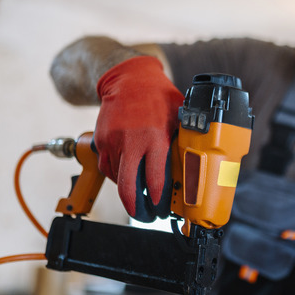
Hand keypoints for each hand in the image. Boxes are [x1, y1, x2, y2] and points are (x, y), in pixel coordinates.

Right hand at [94, 56, 183, 220]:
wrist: (128, 78)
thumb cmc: (158, 96)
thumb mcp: (179, 117)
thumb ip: (181, 142)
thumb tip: (193, 166)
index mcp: (154, 137)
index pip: (155, 179)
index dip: (158, 200)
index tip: (162, 210)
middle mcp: (131, 142)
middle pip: (128, 188)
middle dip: (137, 209)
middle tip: (146, 216)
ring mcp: (113, 142)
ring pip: (117, 179)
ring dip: (128, 191)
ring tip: (139, 196)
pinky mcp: (100, 140)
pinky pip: (107, 167)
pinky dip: (116, 176)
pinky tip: (126, 176)